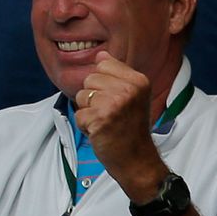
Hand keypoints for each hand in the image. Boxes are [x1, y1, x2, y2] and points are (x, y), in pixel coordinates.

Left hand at [74, 51, 167, 200]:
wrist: (137, 159)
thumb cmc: (131, 128)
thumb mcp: (132, 95)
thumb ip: (116, 74)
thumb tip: (100, 55)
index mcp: (138, 80)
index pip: (103, 63)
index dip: (102, 82)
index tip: (116, 100)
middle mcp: (128, 90)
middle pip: (89, 79)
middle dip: (93, 98)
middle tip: (110, 114)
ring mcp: (114, 104)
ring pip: (81, 96)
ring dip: (88, 112)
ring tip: (105, 122)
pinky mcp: (100, 119)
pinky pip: (78, 114)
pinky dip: (85, 126)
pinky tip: (100, 132)